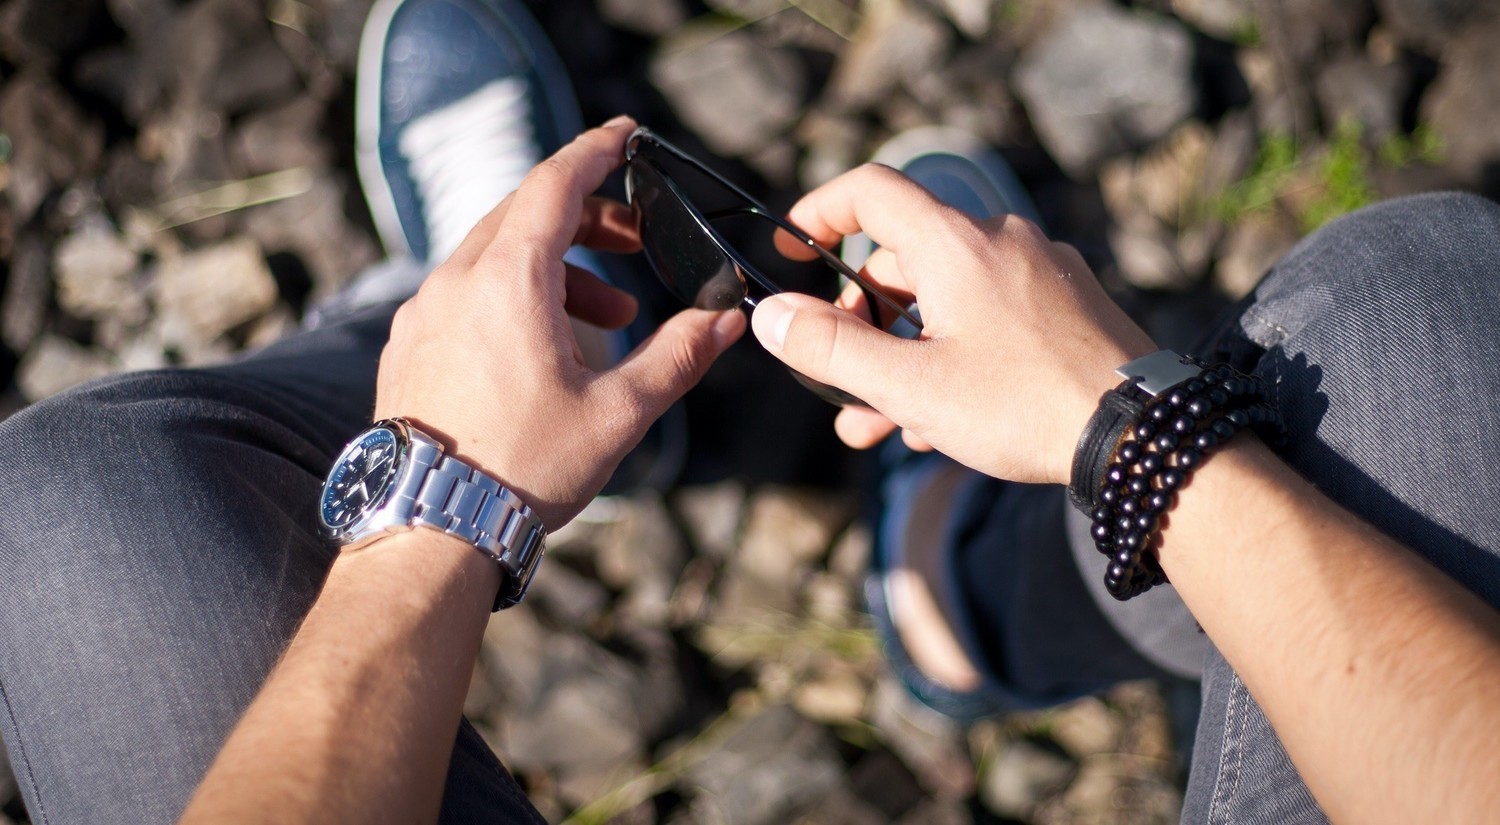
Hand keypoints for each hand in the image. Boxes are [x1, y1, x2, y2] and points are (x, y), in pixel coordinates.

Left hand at [374, 118, 744, 527]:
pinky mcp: (408, 345)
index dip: (597, 150)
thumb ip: (678, 356)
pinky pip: (465, 291)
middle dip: (587, 216)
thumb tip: (726, 319)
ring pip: (493, 254)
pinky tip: (545, 346)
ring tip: (610, 318)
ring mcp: (423, 312)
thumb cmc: (524, 469)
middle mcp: (456, 281)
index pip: (556, 183)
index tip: (626, 134)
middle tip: (636, 238)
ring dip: (557, 266)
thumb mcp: (620, 413)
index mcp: (508, 279)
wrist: (430, 527)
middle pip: (524, 212)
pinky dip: (513, 293)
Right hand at [752, 164, 1154, 484]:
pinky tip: (940, 421)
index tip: (791, 247)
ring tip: (878, 425)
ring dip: (903, 354)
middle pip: (903, 260)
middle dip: (860, 322)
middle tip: (837, 381)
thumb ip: (831, 348)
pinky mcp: (1067, 305)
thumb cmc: (1023, 406)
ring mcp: (1039, 272)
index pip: (870, 191)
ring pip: (946, 300)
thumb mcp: (910, 385)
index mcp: (955, 243)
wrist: (1141, 435)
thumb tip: (770, 315)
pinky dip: (953, 354)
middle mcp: (999, 241)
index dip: (819, 212)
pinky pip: (990, 315)